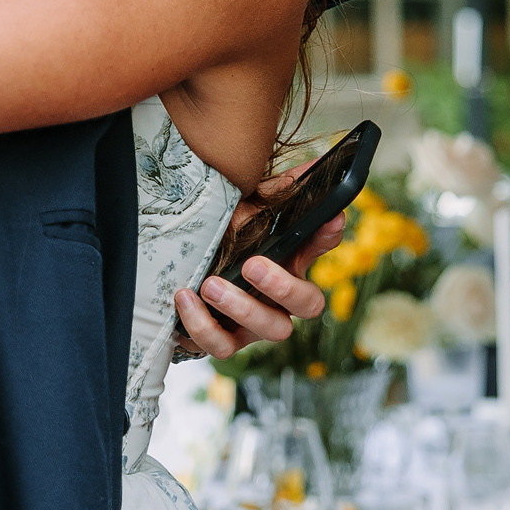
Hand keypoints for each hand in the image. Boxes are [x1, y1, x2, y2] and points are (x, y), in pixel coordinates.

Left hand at [170, 163, 341, 359]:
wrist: (178, 275)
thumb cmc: (220, 241)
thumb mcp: (244, 212)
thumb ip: (276, 193)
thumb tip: (313, 164)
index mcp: (289, 262)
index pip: (320, 245)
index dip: (328, 234)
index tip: (330, 217)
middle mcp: (280, 298)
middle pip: (308, 304)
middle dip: (282, 286)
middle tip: (252, 265)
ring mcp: (255, 324)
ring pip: (271, 330)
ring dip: (241, 307)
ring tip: (210, 284)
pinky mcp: (224, 341)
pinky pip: (221, 345)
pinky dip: (202, 324)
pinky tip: (184, 298)